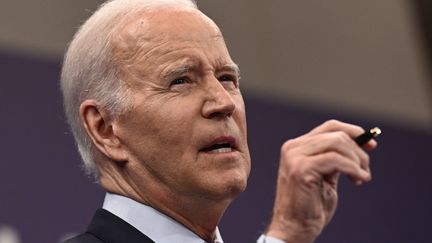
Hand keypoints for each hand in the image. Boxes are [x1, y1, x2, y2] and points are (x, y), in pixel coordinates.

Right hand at [266, 120, 376, 242]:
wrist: (294, 227)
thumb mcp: (325, 175)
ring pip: (338, 143)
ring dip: (357, 160)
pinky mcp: (301, 169)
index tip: (371, 144)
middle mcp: (293, 148)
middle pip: (336, 134)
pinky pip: (336, 160)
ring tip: (361, 177)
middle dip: (358, 151)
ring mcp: (295, 157)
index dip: (353, 131)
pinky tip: (358, 180)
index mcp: (297, 146)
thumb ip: (334, 158)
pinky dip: (353, 169)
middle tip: (365, 170)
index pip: (329, 126)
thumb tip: (360, 144)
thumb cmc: (310, 205)